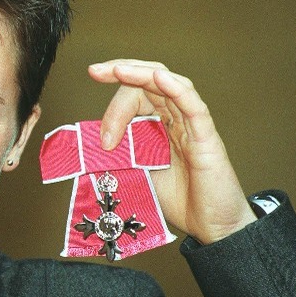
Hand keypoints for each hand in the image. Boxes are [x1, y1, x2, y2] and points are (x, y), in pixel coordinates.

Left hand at [88, 59, 256, 244]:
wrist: (209, 226)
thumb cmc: (177, 199)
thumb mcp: (135, 172)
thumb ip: (116, 156)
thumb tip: (87, 147)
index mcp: (158, 124)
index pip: (136, 94)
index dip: (112, 96)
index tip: (91, 100)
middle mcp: (175, 119)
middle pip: (149, 83)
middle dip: (121, 72)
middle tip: (96, 72)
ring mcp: (191, 126)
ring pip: (170, 85)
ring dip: (141, 74)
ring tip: (117, 70)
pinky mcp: (206, 138)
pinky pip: (193, 106)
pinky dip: (176, 89)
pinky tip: (159, 78)